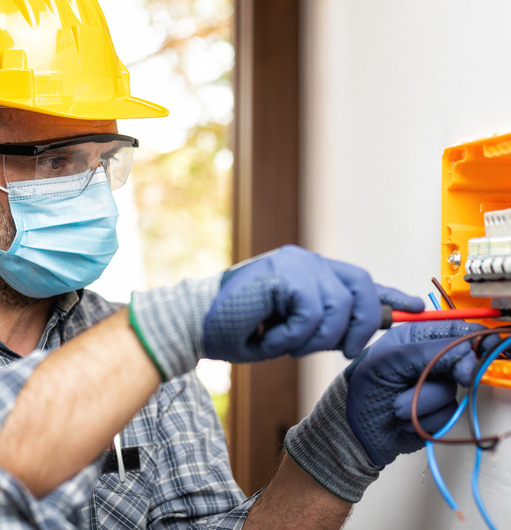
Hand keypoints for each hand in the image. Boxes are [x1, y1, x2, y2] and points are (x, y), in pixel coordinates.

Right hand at [204, 245, 423, 360]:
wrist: (197, 325)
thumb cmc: (241, 330)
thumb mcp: (293, 332)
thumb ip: (326, 325)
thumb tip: (362, 332)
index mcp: (310, 272)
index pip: (359, 280)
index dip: (388, 295)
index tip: (414, 306)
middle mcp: (306, 262)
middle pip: (360, 286)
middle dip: (360, 326)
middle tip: (344, 352)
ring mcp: (295, 263)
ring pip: (338, 306)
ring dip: (314, 339)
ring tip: (284, 342)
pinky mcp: (283, 272)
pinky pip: (310, 313)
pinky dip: (294, 335)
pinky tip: (271, 335)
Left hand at [346, 320, 488, 465]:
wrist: (354, 431)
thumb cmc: (362, 389)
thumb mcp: (388, 362)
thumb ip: (427, 353)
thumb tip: (465, 350)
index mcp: (412, 338)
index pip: (451, 329)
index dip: (473, 335)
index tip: (488, 342)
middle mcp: (426, 359)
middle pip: (461, 360)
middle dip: (455, 370)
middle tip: (460, 376)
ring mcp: (433, 385)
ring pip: (453, 390)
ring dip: (424, 399)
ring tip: (397, 404)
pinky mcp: (437, 410)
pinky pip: (448, 413)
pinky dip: (426, 417)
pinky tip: (405, 418)